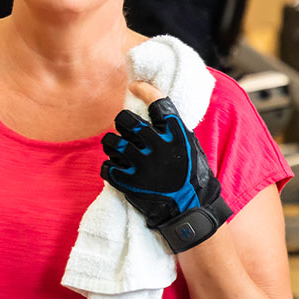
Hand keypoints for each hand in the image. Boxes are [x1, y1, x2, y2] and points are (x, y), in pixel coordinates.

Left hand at [100, 92, 231, 252]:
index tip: (135, 86)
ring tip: (119, 150)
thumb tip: (155, 107)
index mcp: (176, 135)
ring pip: (111, 141)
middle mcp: (158, 147)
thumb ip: (174, 129)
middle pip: (126, 120)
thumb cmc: (192, 177)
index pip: (157, 102)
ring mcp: (142, 165)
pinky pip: (107, 166)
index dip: (144, 90)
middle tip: (126, 130)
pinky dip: (110, 166)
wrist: (190, 211)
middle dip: (122, 122)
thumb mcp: (190, 147)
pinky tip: (118, 169)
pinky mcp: (129, 183)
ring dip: (112, 144)